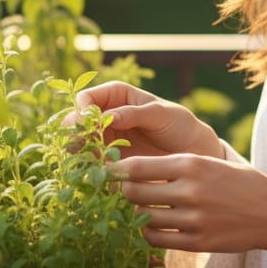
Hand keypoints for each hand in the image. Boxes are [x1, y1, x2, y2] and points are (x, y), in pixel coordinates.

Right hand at [74, 81, 224, 159]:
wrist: (191, 152)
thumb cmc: (179, 125)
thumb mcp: (160, 114)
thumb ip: (134, 113)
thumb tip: (109, 116)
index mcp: (117, 95)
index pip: (88, 98)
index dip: (82, 110)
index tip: (88, 122)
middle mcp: (106, 116)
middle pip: (77, 122)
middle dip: (75, 133)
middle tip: (78, 145)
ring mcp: (105, 139)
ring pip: (78, 144)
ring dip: (77, 152)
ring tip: (87, 160)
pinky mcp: (108, 161)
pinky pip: (89, 163)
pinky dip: (87, 167)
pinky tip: (93, 172)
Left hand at [118, 151, 266, 267]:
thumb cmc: (239, 183)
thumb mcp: (210, 163)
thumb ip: (175, 166)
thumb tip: (133, 170)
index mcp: (191, 164)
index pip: (137, 167)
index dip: (115, 170)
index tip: (105, 172)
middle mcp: (189, 190)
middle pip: (134, 193)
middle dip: (120, 193)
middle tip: (116, 193)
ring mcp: (193, 219)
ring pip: (143, 218)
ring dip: (134, 215)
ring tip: (135, 210)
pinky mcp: (197, 242)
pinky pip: (157, 240)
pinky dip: (148, 234)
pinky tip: (152, 227)